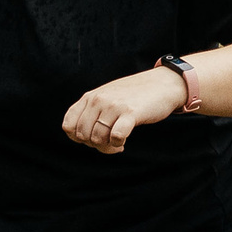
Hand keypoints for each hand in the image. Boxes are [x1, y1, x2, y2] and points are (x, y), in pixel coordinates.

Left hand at [61, 66, 184, 153]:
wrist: (163, 84)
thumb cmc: (134, 95)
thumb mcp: (106, 96)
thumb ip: (91, 111)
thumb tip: (79, 137)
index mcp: (90, 97)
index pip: (68, 126)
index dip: (78, 139)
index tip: (92, 139)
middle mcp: (99, 100)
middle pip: (82, 136)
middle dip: (95, 145)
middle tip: (108, 144)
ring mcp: (114, 105)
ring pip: (97, 138)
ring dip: (107, 147)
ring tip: (117, 144)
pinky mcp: (130, 112)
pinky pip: (115, 137)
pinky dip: (118, 144)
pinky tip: (123, 141)